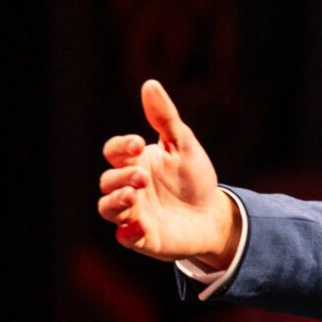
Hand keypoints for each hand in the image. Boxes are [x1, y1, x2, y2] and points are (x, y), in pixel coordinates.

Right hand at [96, 80, 239, 265]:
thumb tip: (150, 84)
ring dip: (116, 200)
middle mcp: (128, 188)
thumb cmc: (194, 178)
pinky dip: (128, 232)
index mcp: (135, 162)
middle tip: (143, 175)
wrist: (214, 216)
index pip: (114, 151)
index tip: (138, 143)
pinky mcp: (142, 238)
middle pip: (107, 180)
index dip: (120, 147)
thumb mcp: (184, 146)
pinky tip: (139, 226)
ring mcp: (132, 213)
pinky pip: (126, 237)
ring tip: (134, 194)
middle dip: (121, 176)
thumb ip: (165, 118)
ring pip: (107, 207)